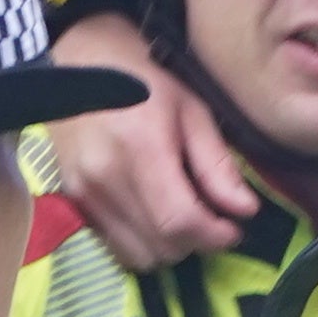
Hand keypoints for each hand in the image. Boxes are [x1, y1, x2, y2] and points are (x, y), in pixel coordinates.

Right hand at [50, 17, 253, 267]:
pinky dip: (142, 241)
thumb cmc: (142, 78)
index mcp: (140, 148)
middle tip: (211, 217)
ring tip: (182, 216)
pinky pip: (115, 246)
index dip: (214, 235)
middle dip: (196, 241)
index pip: (179, 221)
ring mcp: (83, 192)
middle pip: (162, 246)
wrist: (76, 61)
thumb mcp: (191, 110)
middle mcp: (105, 177)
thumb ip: (216, 164)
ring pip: (139, 256)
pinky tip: (153, 214)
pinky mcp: (72, 199)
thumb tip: (245, 210)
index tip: (233, 229)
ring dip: (169, 247)